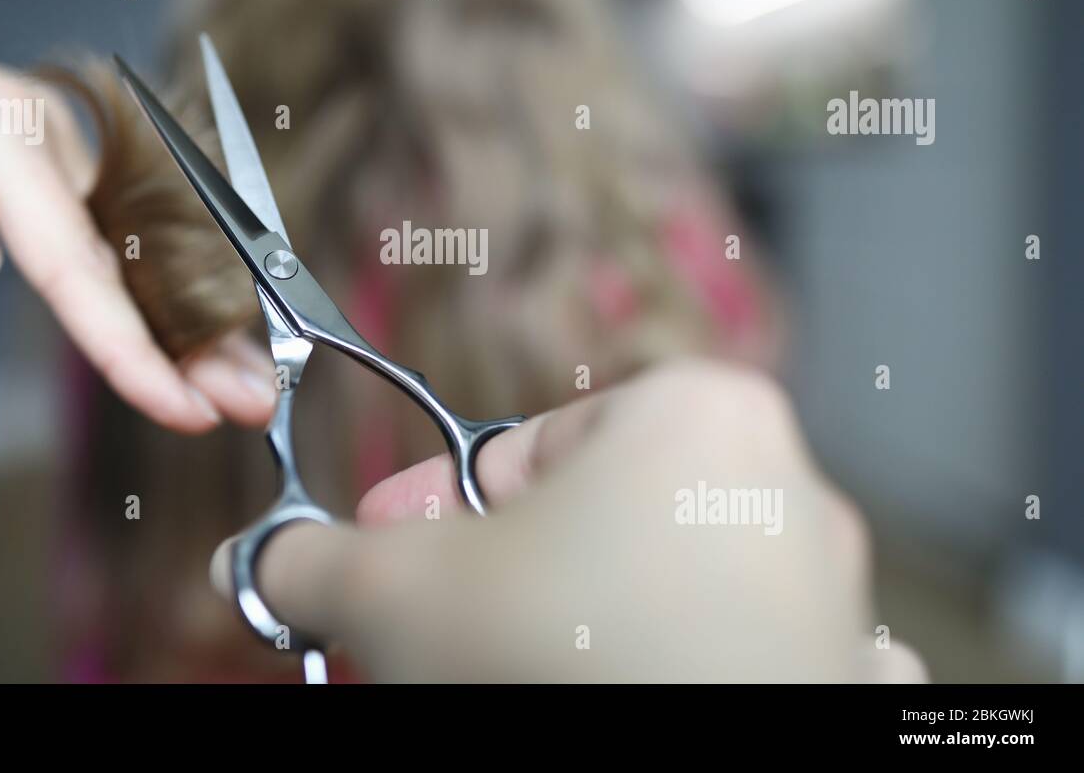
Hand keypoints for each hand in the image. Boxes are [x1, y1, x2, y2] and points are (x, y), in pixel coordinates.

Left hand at [0, 0, 274, 431]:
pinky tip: (187, 336)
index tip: (175, 402)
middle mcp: (47, 140)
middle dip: (201, 339)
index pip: (73, 259)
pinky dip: (153, 300)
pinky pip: (109, 250)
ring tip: (241, 384)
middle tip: (253, 402)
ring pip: (135, 258)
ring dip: (193, 325)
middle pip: (134, 259)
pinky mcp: (45, 180)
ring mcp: (53, 160)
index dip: (128, 342)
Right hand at [212, 361, 926, 681]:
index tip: (400, 558)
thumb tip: (259, 558)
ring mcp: (830, 592)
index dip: (445, 514)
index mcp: (692, 415)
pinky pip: (751, 660)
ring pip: (667, 593)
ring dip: (588, 624)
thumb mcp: (402, 590)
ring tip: (525, 670)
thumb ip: (322, 558)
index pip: (526, 451)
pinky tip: (641, 690)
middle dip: (504, 577)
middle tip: (447, 632)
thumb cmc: (564, 657)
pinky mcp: (844, 678)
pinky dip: (689, 673)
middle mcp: (782, 488)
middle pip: (593, 523)